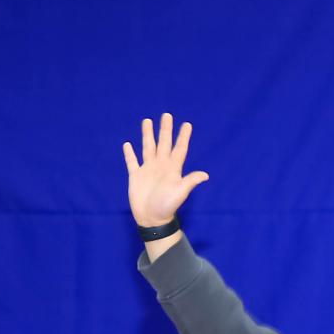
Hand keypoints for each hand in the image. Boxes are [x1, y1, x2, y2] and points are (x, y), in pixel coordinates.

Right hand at [124, 113, 207, 228]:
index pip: (179, 149)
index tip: (187, 124)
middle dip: (165, 129)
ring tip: (147, 121)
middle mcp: (160, 166)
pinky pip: (132, 162)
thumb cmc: (167, 207)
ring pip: (148, 148)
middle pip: (163, 143)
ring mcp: (148, 170)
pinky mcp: (135, 177)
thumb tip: (205, 175)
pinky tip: (127, 144)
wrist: (152, 219)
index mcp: (172, 169)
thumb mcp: (180, 193)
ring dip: (147, 135)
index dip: (183, 137)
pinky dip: (129, 154)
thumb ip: (190, 181)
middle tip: (167, 115)